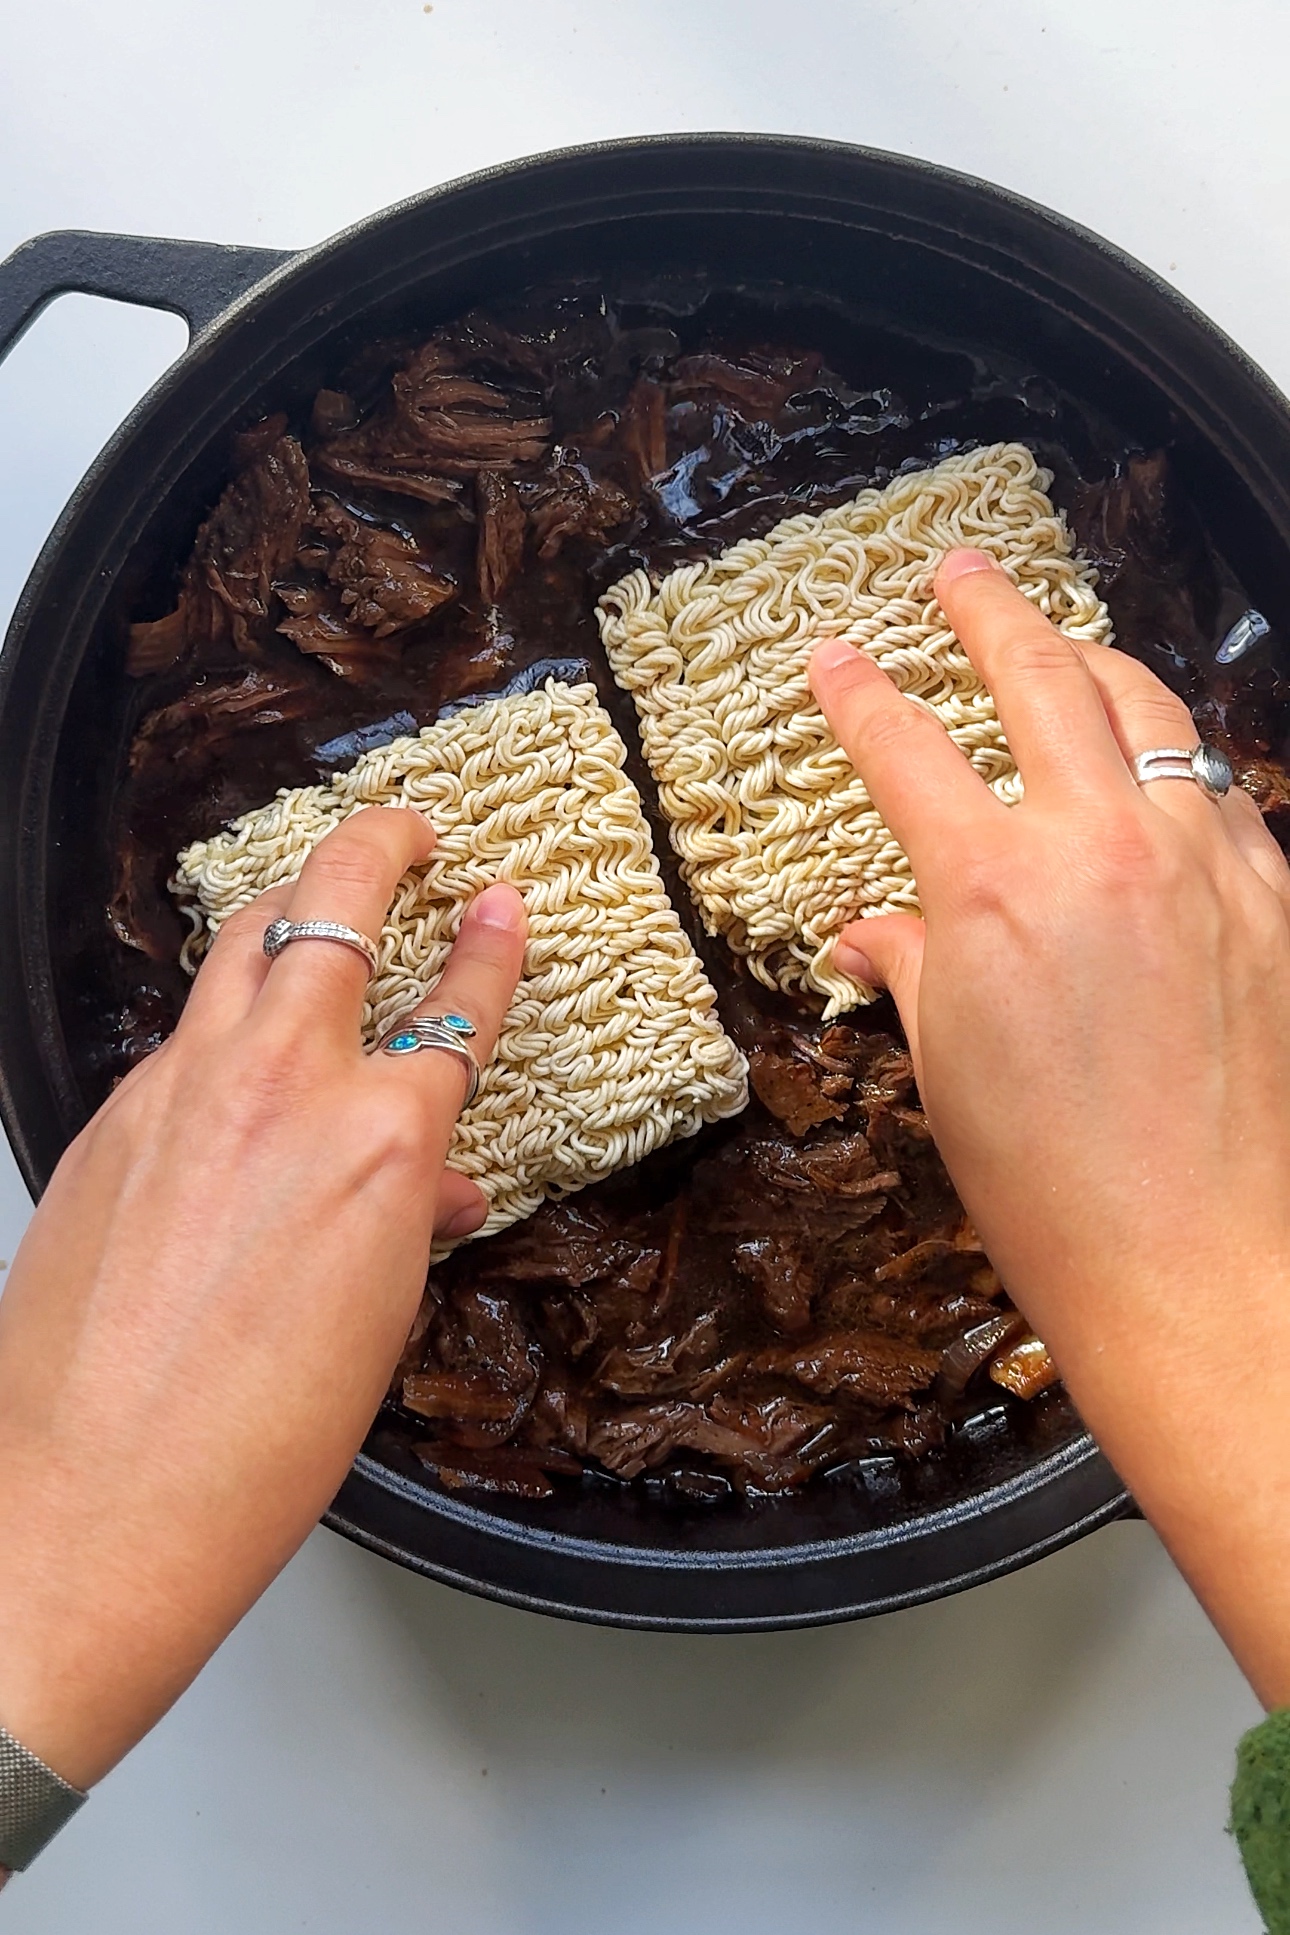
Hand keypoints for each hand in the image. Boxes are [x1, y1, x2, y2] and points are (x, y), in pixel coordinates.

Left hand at [0, 806, 525, 1791]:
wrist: (88, 1504)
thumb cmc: (248, 1449)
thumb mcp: (375, 1323)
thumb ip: (402, 1220)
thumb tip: (423, 1188)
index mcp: (379, 1144)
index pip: (458, 1009)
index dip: (491, 947)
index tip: (499, 904)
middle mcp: (279, 1089)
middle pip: (331, 908)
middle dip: (377, 847)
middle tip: (406, 829)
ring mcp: (181, 1092)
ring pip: (241, 946)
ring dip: (291, 905)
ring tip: (317, 896)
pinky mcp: (110, 1119)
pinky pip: (182, 1034)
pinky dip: (223, 1021)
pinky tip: (235, 1055)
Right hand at [810, 551, 1289, 1706]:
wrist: (1205, 1269)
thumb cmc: (1061, 1195)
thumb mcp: (949, 1071)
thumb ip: (914, 970)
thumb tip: (876, 934)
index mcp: (994, 889)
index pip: (906, 749)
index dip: (858, 696)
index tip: (835, 662)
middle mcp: (1105, 850)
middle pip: (1042, 675)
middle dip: (988, 608)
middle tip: (958, 575)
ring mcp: (1206, 866)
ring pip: (1153, 712)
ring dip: (1099, 662)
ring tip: (1069, 644)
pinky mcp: (1277, 902)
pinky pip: (1224, 795)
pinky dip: (1180, 766)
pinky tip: (1163, 772)